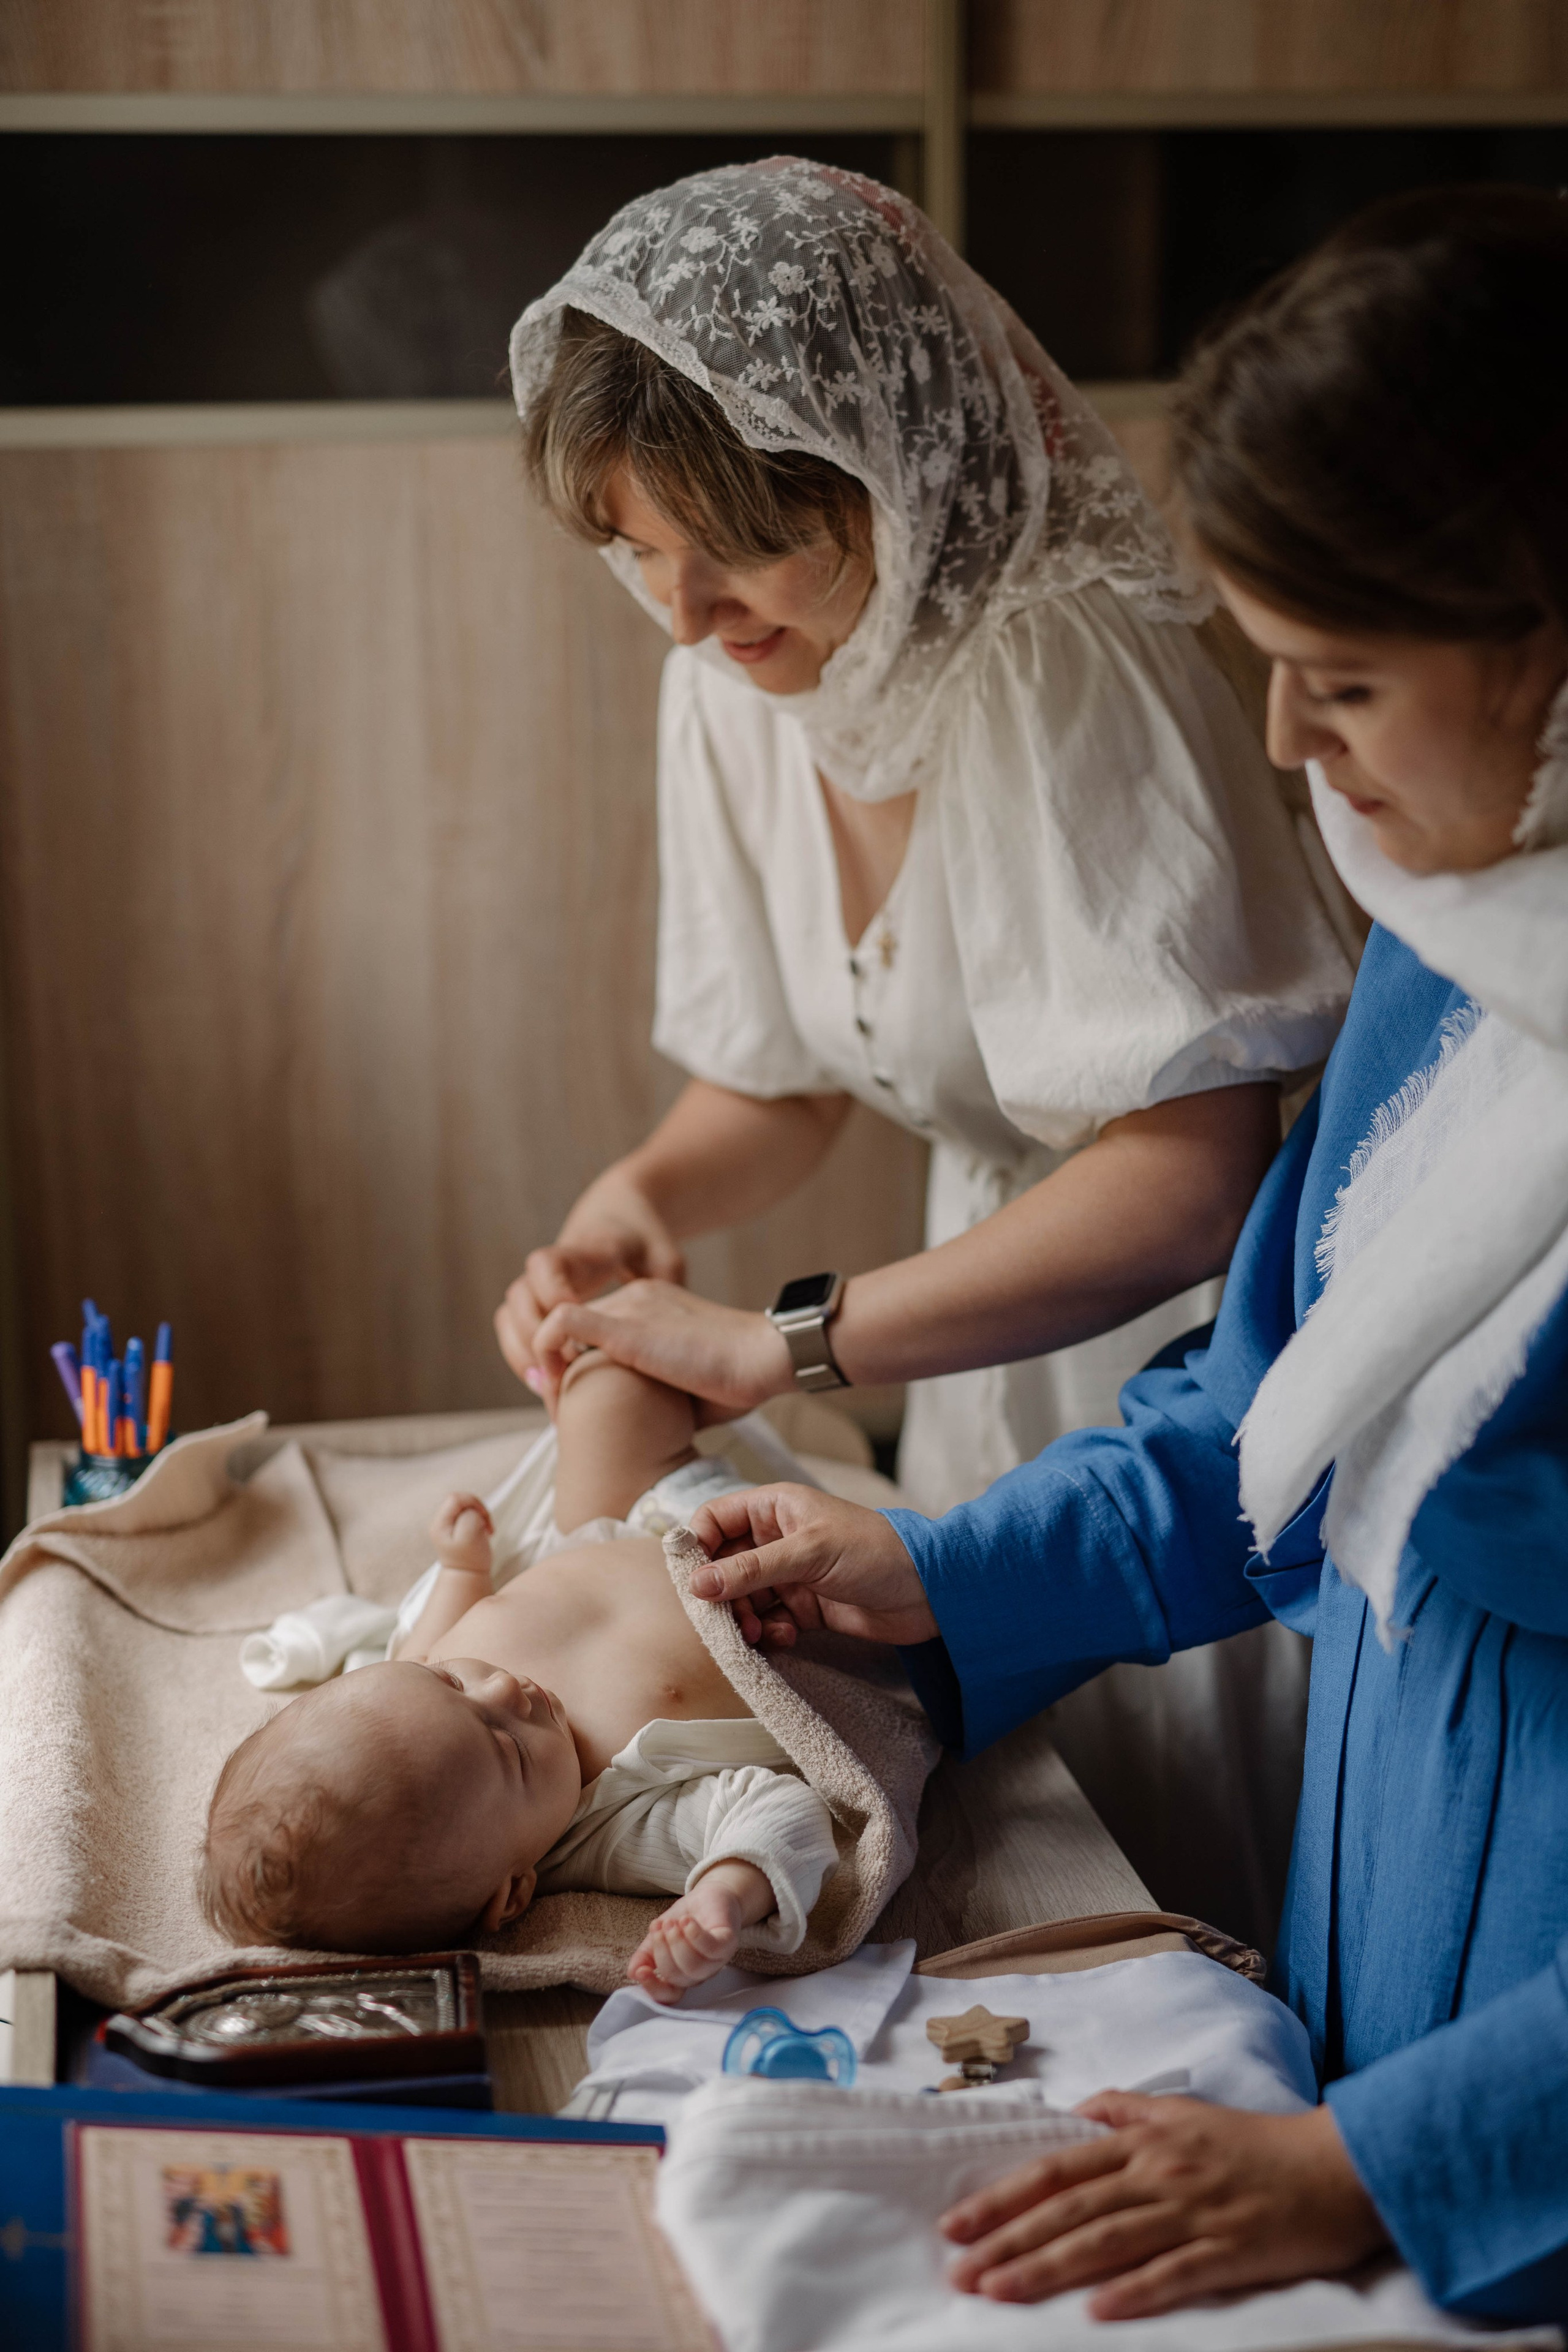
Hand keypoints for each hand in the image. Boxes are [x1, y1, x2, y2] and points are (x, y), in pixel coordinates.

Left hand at [429, 1491, 492, 1577]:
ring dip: (480, 1514)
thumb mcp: (470, 1537)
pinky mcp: (458, 1526)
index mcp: (440, 1524)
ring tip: (486, 1529)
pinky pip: (470, 1513)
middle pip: (461, 1500)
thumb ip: (469, 1517)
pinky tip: (484, 1530)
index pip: (455, 1498)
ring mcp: (448, 1524)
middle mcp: (440, 1522)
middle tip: (486, 1525)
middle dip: (478, 1508)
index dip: (473, 1502)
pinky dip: (480, 1518)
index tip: (484, 1517)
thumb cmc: (469, 1560)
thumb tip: (471, 1510)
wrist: (467, 1576)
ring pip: (467, 1505)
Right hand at [494, 1177, 684, 1400]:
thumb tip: (666, 1326)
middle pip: (519, 1295)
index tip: (572, 1328)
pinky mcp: (538, 1301)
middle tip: (557, 1369)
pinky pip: (513, 1328)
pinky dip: (520, 1354)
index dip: (552, 1295)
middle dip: (531, 1335)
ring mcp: (541, 1284)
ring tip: (546, 1385)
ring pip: (509, 1315)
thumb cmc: (645, 1239)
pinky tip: (545, 1380)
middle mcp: (553, 1267)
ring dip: (520, 1351)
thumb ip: (668, 1283)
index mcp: (585, 1251)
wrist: (617, 1216)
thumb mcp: (665, 1256)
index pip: (548, 1265)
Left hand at [530, 1281, 791, 1420]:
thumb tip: (640, 1428)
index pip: (592, 1330)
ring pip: (557, 1326)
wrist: (765, 1357)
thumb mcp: (684, 1384)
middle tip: (561, 1417)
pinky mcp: (624, 1325)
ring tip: (558, 1413)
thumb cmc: (738, 1379)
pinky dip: (547, 1358)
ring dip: (550, 1370)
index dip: (577, 1370)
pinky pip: (559, 1325)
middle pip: (571, 1330)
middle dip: (558, 1373)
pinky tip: (559, 1394)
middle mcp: (633, 1295)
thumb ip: (654, 1391)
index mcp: (649, 1304)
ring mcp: (627, 1306)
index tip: (578, 1411)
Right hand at [626, 1861, 773, 2002]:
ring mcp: (716, 1960)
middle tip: (658, 1927)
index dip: (654, 1988)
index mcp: (682, 1975)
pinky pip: (712, 1948)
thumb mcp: (659, 1934)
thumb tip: (632, 1973)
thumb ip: (646, 1954)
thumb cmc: (685, 1918)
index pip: (669, 1995)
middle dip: (662, 1953)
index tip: (641, 1972)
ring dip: (677, 1943)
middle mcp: (700, 1973)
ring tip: (670, 1922)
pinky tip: (686, 1921)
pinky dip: (695, 1935)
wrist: (711, 1895)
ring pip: (695, 1966)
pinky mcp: (728, 1943)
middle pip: (678, 1978)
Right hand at [687, 1486, 937, 1648]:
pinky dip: (769, 1633)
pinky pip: (768, 1621)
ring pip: (743, 1599)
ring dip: (743, 1619)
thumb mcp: (809, 1553)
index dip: (698, 1546)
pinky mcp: (804, 1607)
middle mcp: (777, 1539)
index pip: (715, 1520)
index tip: (692, 1580)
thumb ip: (751, 1569)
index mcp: (775, 1508)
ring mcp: (790, 1574)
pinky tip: (784, 1637)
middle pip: (723, 1565)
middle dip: (720, 1594)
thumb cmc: (875, 1551)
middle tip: (726, 1620)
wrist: (929, 1592)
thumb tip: (697, 1584)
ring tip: (756, 1635)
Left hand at [940, 2095, 1388, 2318]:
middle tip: (960, 2272)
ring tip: (1000, 2291)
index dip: (1003, 2197)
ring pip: (1106, 2241)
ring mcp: (1192, 2212)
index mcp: (1142, 2142)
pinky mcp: (1228, 2250)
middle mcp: (1158, 2173)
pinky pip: (1173, 2273)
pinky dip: (1134, 2291)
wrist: (1335, 2167)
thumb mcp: (1185, 2113)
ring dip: (1048, 2268)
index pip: (1057, 2170)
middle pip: (1070, 2209)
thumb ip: (1129, 2111)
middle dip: (1008, 2240)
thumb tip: (1081, 2110)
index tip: (957, 2224)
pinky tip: (1095, 2310)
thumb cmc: (1256, 2143)